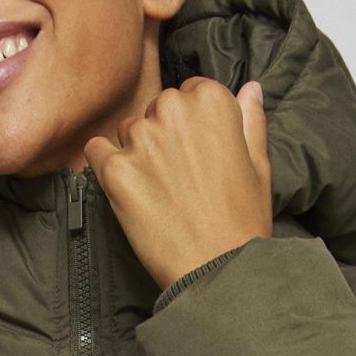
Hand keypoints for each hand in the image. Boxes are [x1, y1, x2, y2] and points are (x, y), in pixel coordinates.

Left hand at [84, 76, 272, 291]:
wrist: (217, 268)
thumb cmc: (242, 219)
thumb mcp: (259, 164)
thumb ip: (250, 119)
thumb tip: (249, 87)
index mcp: (211, 100)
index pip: (189, 93)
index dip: (192, 125)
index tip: (197, 152)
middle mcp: (173, 109)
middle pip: (157, 110)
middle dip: (164, 136)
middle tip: (179, 176)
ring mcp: (140, 139)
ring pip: (129, 131)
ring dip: (137, 152)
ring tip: (158, 190)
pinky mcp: (115, 170)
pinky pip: (96, 151)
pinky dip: (105, 165)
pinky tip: (125, 187)